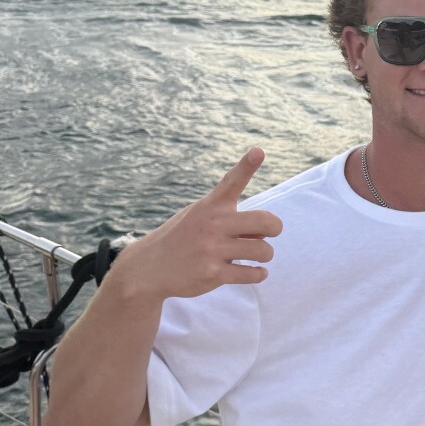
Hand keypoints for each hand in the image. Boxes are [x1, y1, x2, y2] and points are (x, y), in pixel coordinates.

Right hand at [115, 149, 282, 303]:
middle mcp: (212, 224)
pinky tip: (254, 272)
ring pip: (263, 250)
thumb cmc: (182, 238)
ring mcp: (212, 249)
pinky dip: (258, 274)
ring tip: (256, 256)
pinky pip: (252, 274)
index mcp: (210, 206)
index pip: (231, 181)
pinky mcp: (213, 273)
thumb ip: (230, 219)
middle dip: (275, 228)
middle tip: (271, 233)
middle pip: (265, 221)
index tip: (258, 152)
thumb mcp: (199, 217)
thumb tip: (264, 233)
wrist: (149, 268)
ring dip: (265, 255)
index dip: (247, 165)